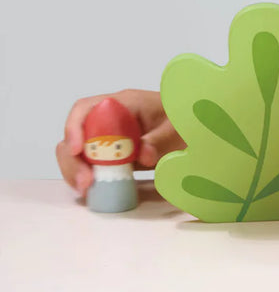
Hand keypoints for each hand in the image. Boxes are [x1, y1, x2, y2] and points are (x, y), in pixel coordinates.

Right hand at [55, 89, 183, 196]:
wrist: (192, 127)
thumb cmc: (184, 120)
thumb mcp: (176, 129)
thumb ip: (160, 140)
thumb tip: (143, 155)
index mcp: (125, 103)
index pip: (87, 108)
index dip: (75, 128)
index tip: (77, 151)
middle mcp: (111, 117)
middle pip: (77, 133)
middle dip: (73, 158)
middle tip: (85, 181)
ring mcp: (110, 135)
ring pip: (79, 150)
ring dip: (77, 170)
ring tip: (87, 189)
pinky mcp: (112, 152)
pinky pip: (91, 162)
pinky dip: (88, 175)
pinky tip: (92, 189)